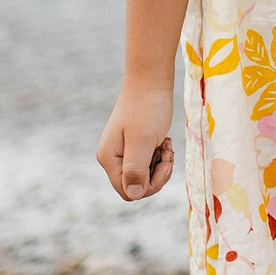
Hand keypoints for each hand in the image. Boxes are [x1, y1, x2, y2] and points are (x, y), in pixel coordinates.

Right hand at [96, 82, 177, 201]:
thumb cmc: (148, 108)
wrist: (151, 80)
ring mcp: (123, 153)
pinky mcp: (134, 146)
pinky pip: (148, 164)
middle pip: (137, 186)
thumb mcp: (142, 140)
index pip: (128, 191)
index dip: (150, 184)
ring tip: (165, 143)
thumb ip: (136, 169)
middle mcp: (112, 159)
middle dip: (157, 174)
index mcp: (108, 159)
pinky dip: (159, 156)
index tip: (164, 162)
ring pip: (144, 176)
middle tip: (167, 150)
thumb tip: (134, 194)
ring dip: (160, 164)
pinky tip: (163, 141)